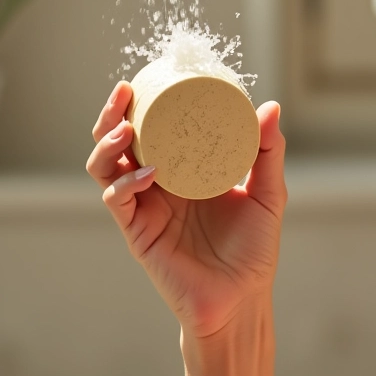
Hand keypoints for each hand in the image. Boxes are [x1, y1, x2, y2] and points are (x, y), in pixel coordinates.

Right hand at [86, 80, 286, 339]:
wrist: (243, 299)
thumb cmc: (254, 249)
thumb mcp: (268, 194)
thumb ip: (268, 153)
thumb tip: (270, 106)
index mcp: (184, 171)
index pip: (154, 130)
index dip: (144, 104)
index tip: (152, 76)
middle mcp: (159, 185)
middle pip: (119, 142)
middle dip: (112, 115)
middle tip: (123, 92)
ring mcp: (145, 208)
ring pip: (105, 167)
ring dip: (107, 144)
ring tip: (124, 128)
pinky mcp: (138, 233)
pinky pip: (118, 200)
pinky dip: (125, 183)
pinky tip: (148, 173)